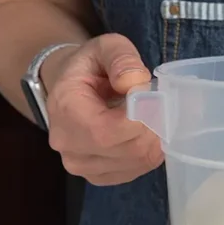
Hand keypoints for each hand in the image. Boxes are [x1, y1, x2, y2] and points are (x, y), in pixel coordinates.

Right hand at [42, 33, 163, 185]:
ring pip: (137, 162)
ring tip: (150, 116)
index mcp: (65, 110)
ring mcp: (81, 166)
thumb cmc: (90, 67)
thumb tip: (134, 82)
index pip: (111, 130)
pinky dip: (148, 152)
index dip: (143, 116)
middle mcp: (68, 145)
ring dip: (154, 139)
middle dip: (154, 126)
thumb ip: (121, 58)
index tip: (151, 95)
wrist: (71, 89)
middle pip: (130, 149)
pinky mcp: (97, 176)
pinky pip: (135, 171)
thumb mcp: (105, 47)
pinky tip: (143, 133)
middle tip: (158, 105)